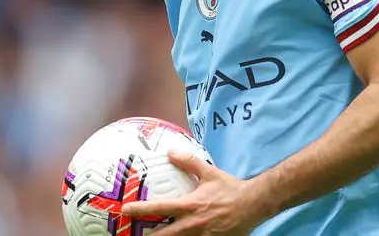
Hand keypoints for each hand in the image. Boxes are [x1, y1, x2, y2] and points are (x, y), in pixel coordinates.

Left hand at [121, 150, 270, 235]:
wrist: (253, 205)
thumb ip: (189, 162)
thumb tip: (171, 151)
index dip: (141, 209)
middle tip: (132, 235)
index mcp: (190, 206)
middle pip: (163, 235)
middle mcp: (192, 224)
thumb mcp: (210, 173)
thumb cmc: (230, 189)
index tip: (126, 209)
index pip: (160, 208)